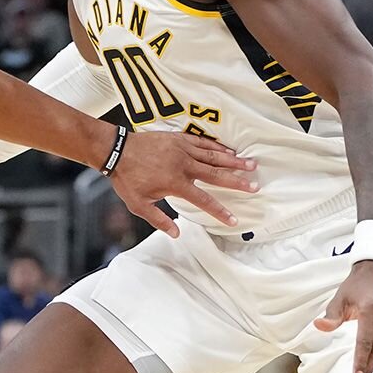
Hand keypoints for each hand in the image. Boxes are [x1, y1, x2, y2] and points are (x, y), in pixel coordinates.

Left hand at [108, 130, 258, 236]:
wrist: (117, 151)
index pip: (203, 200)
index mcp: (176, 183)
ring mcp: (183, 150)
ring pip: (214, 156)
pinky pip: (203, 143)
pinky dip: (218, 147)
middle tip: (255, 186)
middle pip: (216, 175)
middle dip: (237, 182)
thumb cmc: (127, 179)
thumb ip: (159, 220)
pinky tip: (230, 151)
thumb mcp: (139, 205)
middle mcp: (183, 166)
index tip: (233, 219)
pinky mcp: (179, 139)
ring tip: (251, 165)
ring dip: (233, 162)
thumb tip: (177, 234)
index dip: (219, 211)